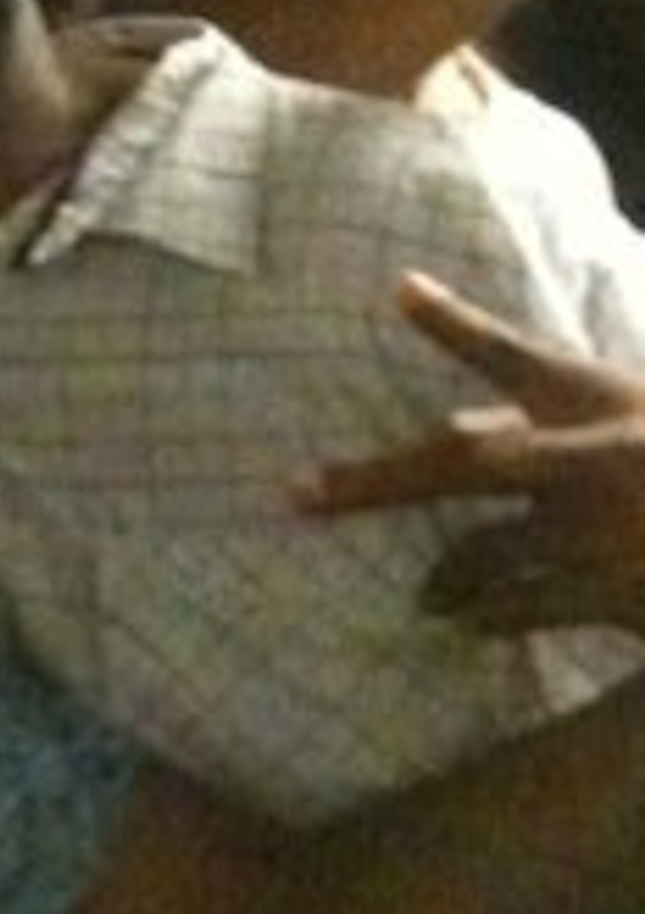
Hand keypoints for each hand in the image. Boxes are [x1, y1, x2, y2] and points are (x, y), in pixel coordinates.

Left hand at [296, 272, 644, 634]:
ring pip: (480, 555)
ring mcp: (602, 532)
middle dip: (371, 482)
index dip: (457, 321)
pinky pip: (519, 611)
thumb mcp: (620, 409)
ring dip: (440, 578)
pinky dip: (488, 618)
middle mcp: (594, 461)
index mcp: (603, 406)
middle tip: (301, 495)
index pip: (521, 354)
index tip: (401, 291)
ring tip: (423, 594)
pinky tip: (467, 623)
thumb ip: (538, 391)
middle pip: (466, 461)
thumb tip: (432, 324)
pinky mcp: (613, 598)